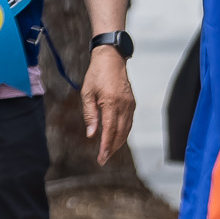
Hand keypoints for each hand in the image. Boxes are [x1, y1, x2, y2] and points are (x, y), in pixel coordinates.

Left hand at [81, 47, 134, 162]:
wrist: (111, 58)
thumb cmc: (96, 74)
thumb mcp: (87, 93)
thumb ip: (90, 115)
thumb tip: (91, 134)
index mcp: (111, 103)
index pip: (109, 130)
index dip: (105, 146)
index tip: (101, 158)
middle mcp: (124, 105)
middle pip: (120, 133)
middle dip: (112, 148)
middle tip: (103, 160)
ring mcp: (130, 104)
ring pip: (127, 129)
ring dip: (118, 142)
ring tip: (109, 152)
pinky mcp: (132, 103)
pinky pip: (129, 122)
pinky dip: (124, 133)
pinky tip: (117, 138)